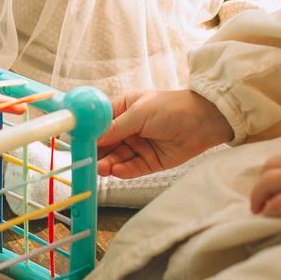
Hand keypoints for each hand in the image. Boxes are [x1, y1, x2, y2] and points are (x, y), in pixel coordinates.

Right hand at [97, 90, 231, 178]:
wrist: (205, 122)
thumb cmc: (172, 107)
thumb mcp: (141, 112)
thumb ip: (117, 126)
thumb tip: (93, 135)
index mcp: (124, 110)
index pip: (100, 123)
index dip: (88, 131)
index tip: (75, 141)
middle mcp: (129, 128)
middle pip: (106, 144)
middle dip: (97, 152)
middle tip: (86, 160)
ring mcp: (139, 146)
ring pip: (117, 158)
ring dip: (108, 163)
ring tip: (101, 168)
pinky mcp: (150, 162)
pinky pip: (132, 168)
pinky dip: (123, 170)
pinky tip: (116, 171)